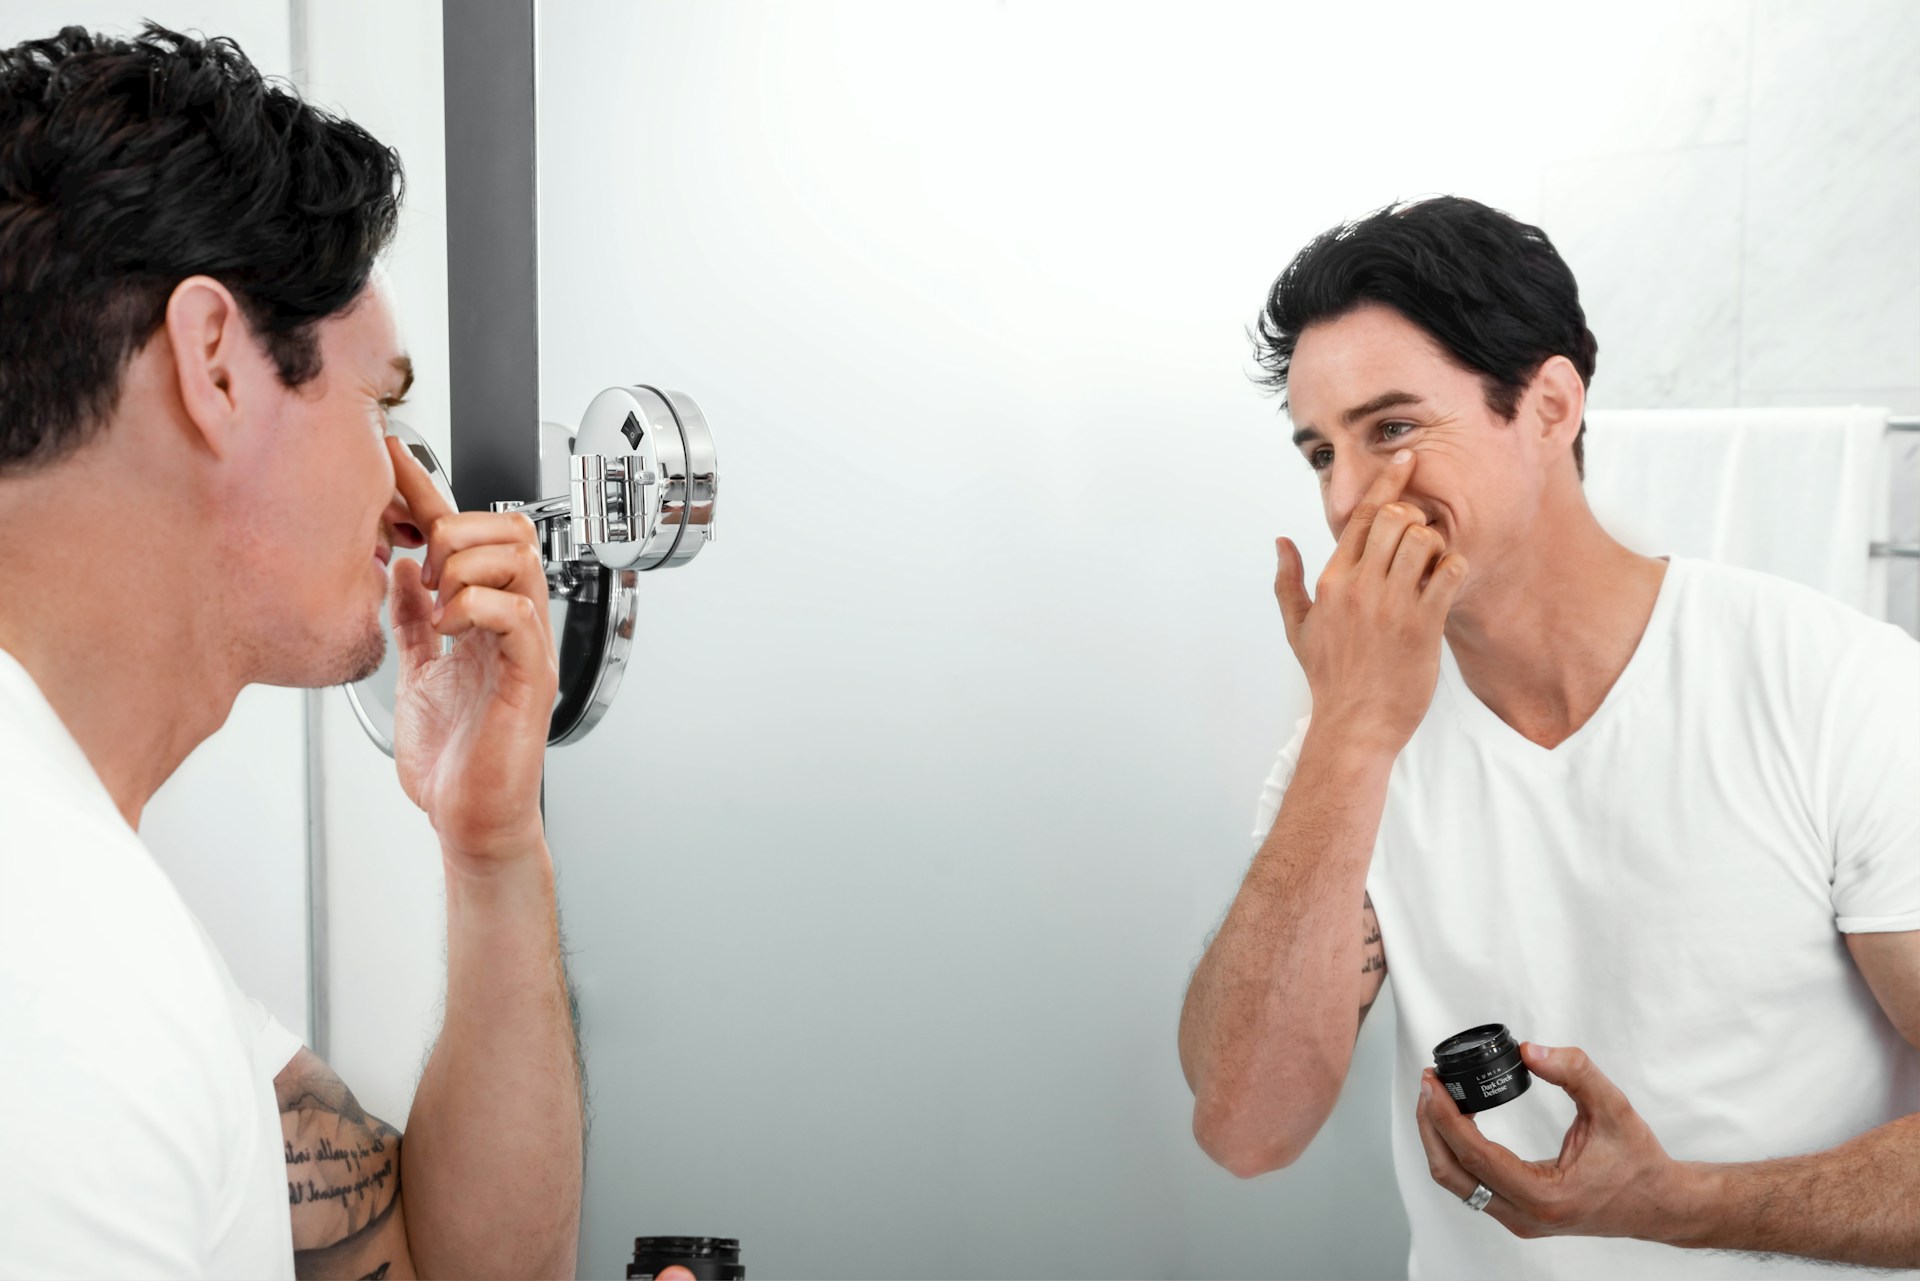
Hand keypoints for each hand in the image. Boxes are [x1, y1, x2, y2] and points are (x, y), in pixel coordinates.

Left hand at [385, 435, 557, 866]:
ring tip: (438, 601)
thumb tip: (397, 570)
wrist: (468, 819)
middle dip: (457, 530)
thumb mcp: (417, 671)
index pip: (465, 536)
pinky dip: (476, 607)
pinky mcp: (529, 677)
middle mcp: (511, 625)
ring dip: (466, 566)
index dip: (429, 491)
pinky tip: (450, 627)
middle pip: (509, 530)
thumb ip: (412, 620)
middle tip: (423, 565)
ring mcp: (525, 648)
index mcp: (484, 619)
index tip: (391, 460)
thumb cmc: (454, 760)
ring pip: (518, 560)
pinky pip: (516, 615)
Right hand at [1274, 450, 1466, 755]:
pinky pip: (1450, 571)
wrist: (1355, 724)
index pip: (1360, 515)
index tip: (1406, 458)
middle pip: (1394, 517)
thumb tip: (1280, 542)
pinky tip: (1450, 579)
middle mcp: (1360, 586)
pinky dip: (1456, 566)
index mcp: (1332, 581)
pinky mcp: (1423, 624)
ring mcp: (1392, 604)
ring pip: (1423, 539)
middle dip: (1413, 513)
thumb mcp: (1298, 628)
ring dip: (1435, 541)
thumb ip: (1287, 581)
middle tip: (1421, 530)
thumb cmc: (1329, 677)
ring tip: (1432, 562)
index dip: (1387, 480)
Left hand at [1416, 1042, 1688, 1241]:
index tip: (1432, 1083)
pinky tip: (1457, 1121)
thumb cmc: (1638, 1161)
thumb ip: (1574, 1072)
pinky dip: (1456, 1152)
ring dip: (1439, 1139)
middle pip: (1452, 1174)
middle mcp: (1526, 1215)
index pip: (1476, 1156)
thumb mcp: (1613, 1107)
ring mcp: (1520, 1220)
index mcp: (1546, 1195)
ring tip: (1437, 1098)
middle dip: (1431, 1125)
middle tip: (1430, 1084)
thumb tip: (1528, 1050)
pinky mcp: (1519, 1215)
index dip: (1446, 1116)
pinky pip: (1472, 1186)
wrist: (1659, 1204)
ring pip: (1457, 1183)